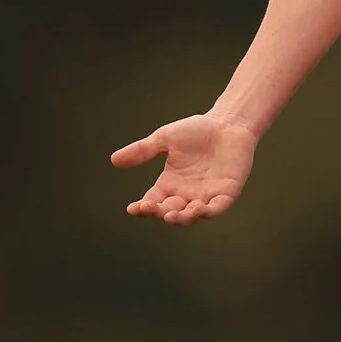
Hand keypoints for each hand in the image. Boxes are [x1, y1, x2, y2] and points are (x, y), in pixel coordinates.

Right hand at [111, 114, 260, 223]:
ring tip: (171, 215)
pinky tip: (198, 209)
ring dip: (181, 218)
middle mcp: (186, 194)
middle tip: (150, 208)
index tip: (132, 209)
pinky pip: (216, 208)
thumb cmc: (197, 131)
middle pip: (168, 211)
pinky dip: (207, 212)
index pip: (152, 201)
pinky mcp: (225, 194)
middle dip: (159, 212)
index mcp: (169, 184)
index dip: (142, 208)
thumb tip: (113, 160)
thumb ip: (142, 150)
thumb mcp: (164, 139)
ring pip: (190, 215)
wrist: (227, 123)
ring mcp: (206, 196)